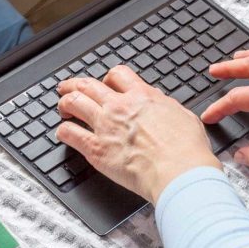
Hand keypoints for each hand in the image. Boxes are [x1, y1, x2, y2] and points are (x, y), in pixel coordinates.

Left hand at [56, 65, 220, 203]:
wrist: (179, 172)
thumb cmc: (186, 149)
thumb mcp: (183, 115)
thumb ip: (165, 106)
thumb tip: (159, 103)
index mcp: (142, 96)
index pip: (117, 75)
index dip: (108, 78)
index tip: (105, 84)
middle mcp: (120, 107)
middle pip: (88, 85)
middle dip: (75, 84)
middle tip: (69, 87)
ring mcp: (105, 126)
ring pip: (74, 102)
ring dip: (64, 102)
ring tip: (62, 106)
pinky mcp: (96, 149)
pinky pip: (69, 133)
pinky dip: (63, 131)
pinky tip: (64, 132)